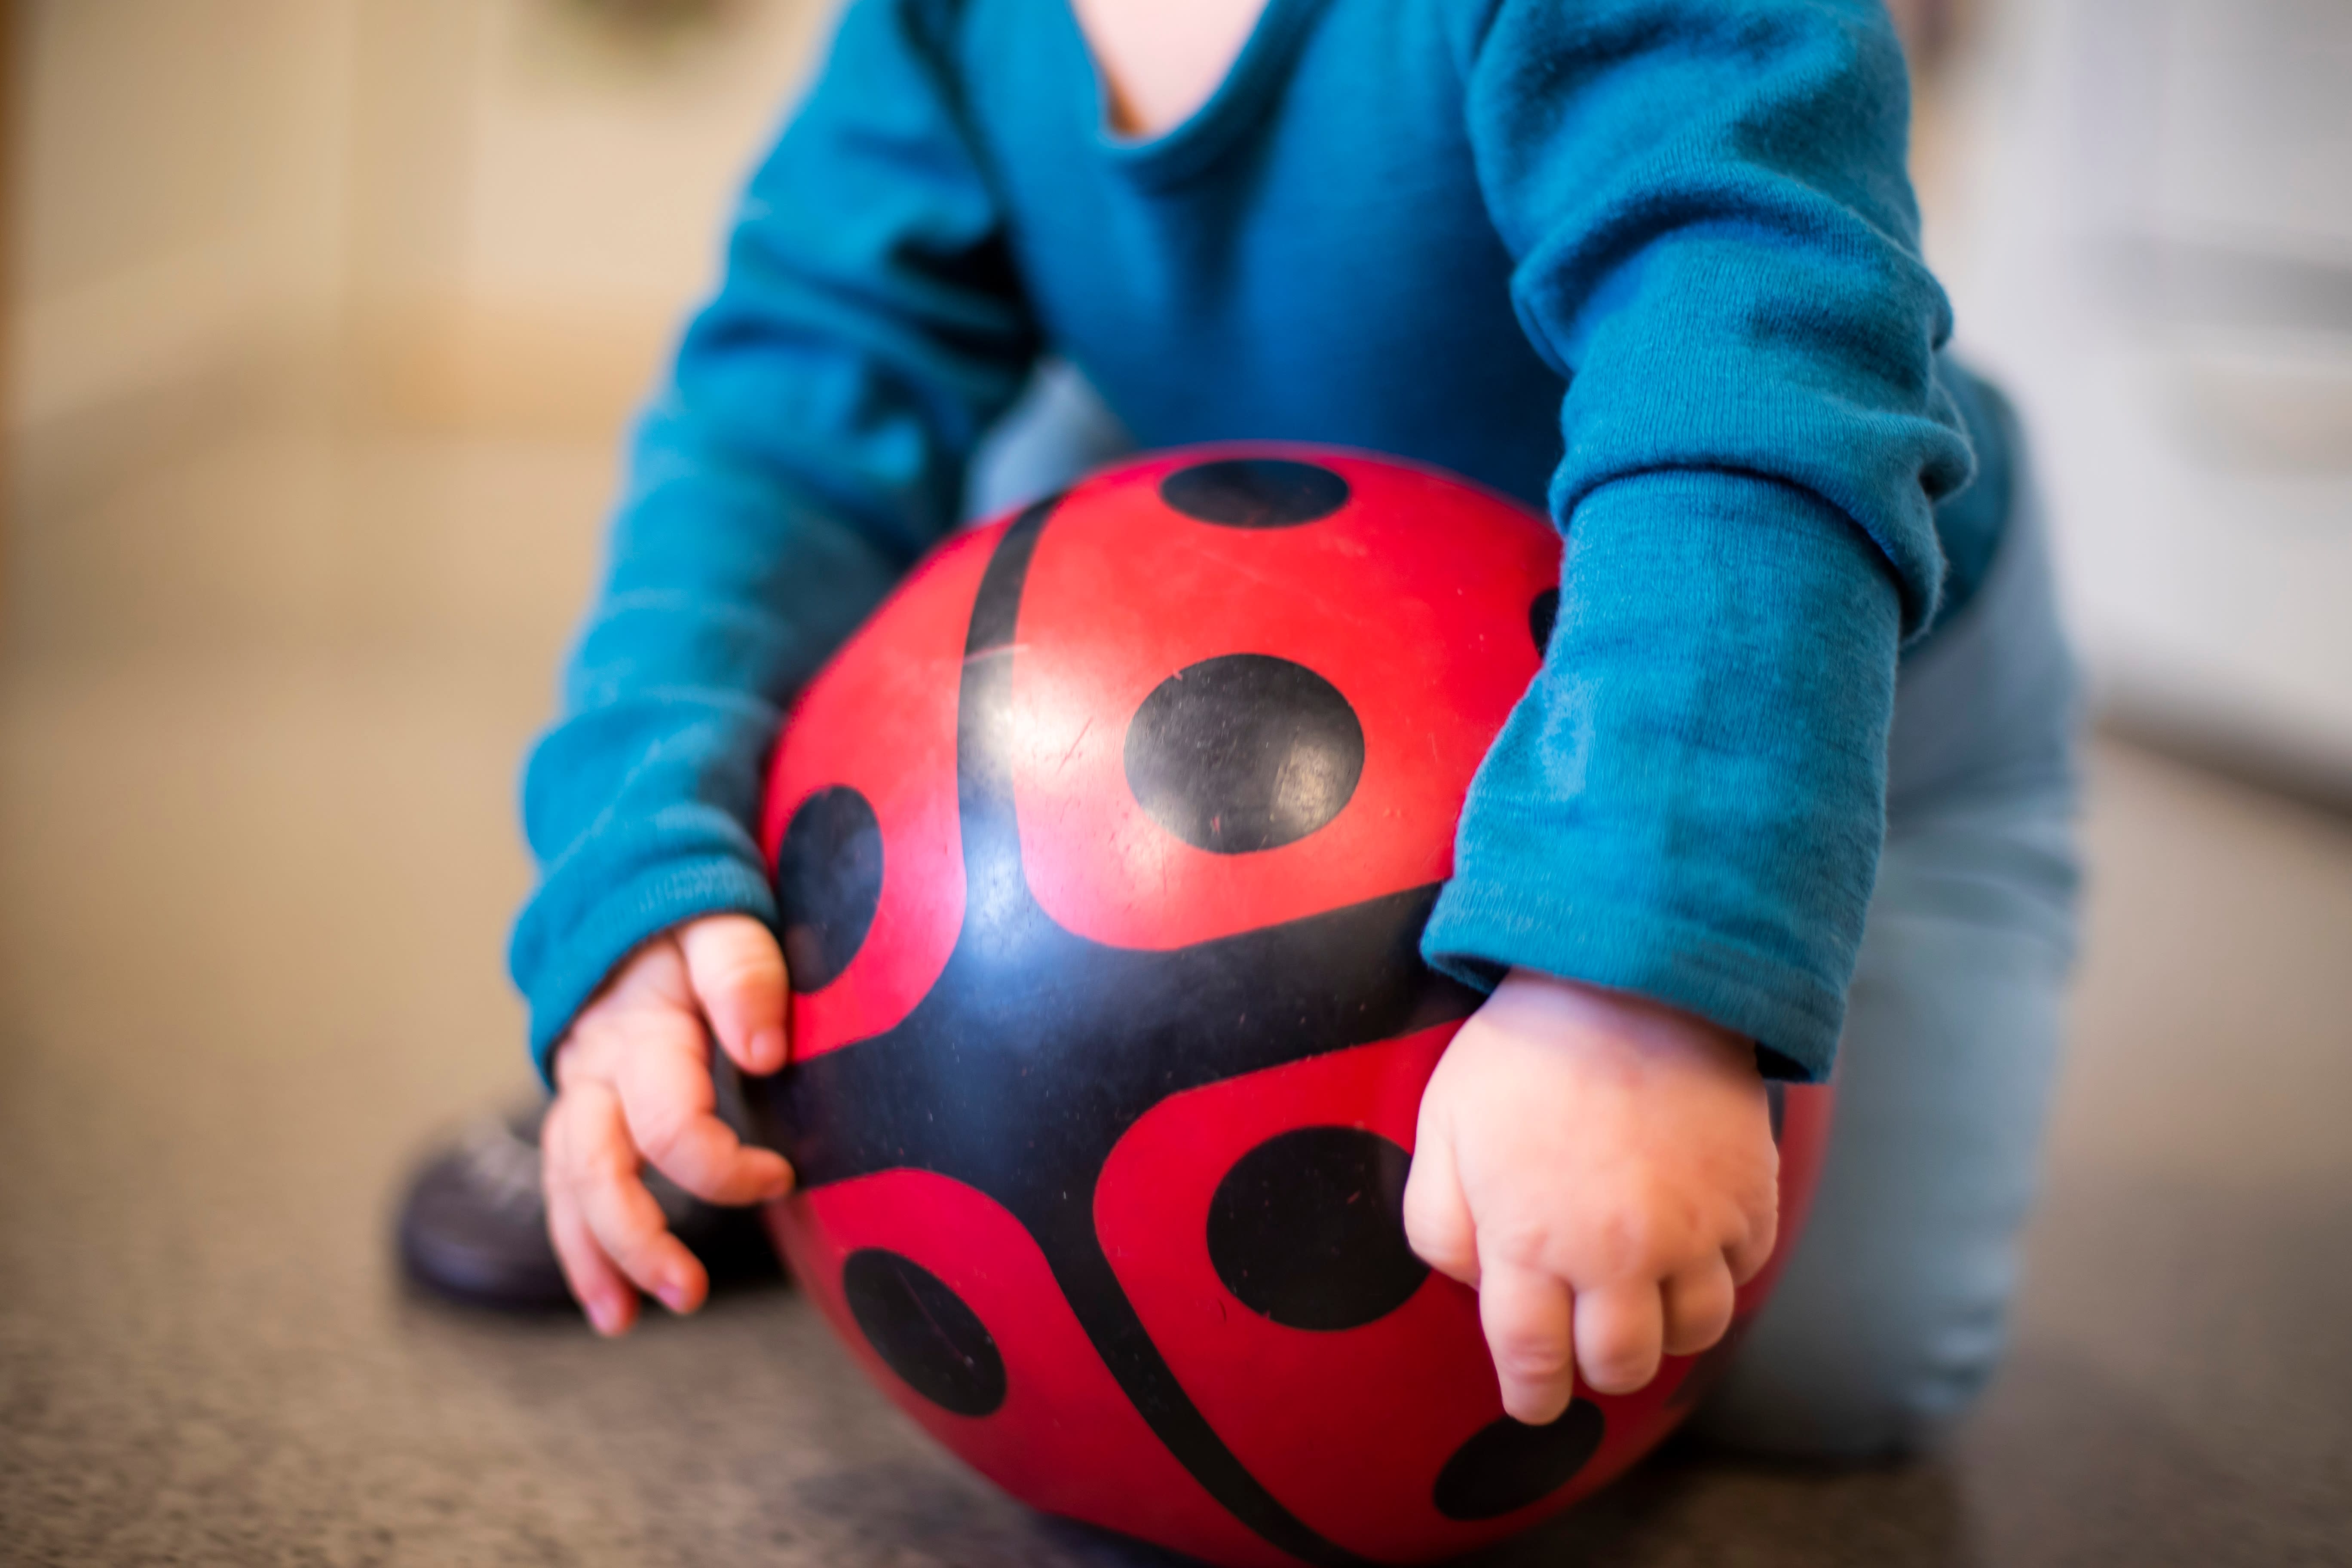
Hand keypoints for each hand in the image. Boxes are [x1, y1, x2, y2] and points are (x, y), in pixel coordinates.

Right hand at [545, 914, 795, 1334]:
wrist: (636, 900)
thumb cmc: (696, 919)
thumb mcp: (726, 926)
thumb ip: (745, 978)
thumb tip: (764, 1051)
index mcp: (639, 1032)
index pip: (669, 1125)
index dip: (727, 1166)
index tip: (783, 1176)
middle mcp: (595, 1069)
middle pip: (594, 1168)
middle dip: (636, 1239)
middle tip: (689, 1294)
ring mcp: (580, 1093)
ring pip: (567, 1187)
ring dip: (594, 1258)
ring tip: (622, 1321)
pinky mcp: (580, 1112)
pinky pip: (565, 1187)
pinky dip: (581, 1245)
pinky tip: (608, 1301)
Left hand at [1402, 970, 1777, 1423]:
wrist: (1630, 976)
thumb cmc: (1522, 1052)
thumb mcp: (1441, 1132)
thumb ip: (1440, 1227)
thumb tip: (1476, 1287)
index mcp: (1530, 1243)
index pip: (1531, 1363)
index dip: (1530, 1395)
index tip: (1532, 1399)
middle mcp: (1616, 1254)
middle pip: (1619, 1366)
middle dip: (1597, 1368)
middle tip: (1586, 1342)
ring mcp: (1692, 1231)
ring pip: (1693, 1334)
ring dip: (1663, 1327)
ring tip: (1641, 1294)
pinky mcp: (1749, 1200)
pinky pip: (1743, 1274)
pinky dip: (1717, 1272)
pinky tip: (1689, 1238)